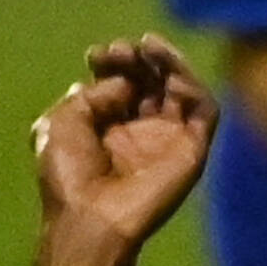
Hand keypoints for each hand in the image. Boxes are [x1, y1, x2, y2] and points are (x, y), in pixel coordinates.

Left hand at [32, 36, 218, 250]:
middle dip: (138, 60)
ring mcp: (169, 140)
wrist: (93, 219)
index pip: (122, 86)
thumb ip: (95, 92)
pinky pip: (203, 109)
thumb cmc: (70, 176)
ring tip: (148, 46)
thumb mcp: (63, 122)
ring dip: (167, 62)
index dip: (113, 64)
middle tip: (122, 49)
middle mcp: (141, 133)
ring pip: (181, 90)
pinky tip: (169, 71)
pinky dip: (191, 84)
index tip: (98, 54)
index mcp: (108, 130)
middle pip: (152, 83)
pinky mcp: (193, 149)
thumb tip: (123, 82)